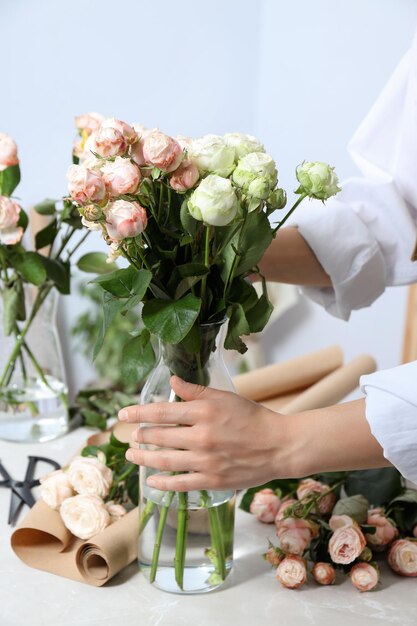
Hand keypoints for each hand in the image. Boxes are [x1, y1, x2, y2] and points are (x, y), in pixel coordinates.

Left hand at [119, 376, 294, 491]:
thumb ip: (196, 391)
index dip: (138, 413)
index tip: (123, 414)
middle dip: (141, 435)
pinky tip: (152, 481)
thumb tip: (172, 381)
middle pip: (160, 436)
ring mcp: (206, 460)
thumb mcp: (225, 398)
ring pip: (165, 461)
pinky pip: (180, 483)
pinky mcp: (212, 480)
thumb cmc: (253, 417)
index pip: (161, 411)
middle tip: (131, 436)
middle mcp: (201, 436)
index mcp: (204, 412)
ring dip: (144, 458)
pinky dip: (163, 483)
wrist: (279, 446)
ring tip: (133, 455)